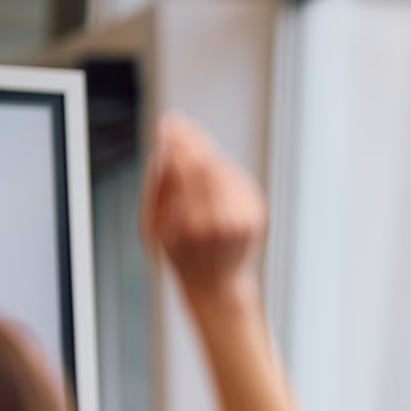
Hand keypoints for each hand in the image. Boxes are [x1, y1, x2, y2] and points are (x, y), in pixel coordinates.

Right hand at [140, 113, 266, 303]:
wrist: (218, 286)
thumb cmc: (180, 257)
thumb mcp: (154, 227)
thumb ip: (159, 187)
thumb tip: (164, 149)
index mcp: (193, 225)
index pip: (186, 169)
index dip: (177, 142)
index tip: (167, 125)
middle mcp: (222, 220)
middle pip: (208, 163)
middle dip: (191, 140)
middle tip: (178, 124)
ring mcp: (244, 218)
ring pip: (224, 168)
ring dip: (205, 151)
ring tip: (190, 144)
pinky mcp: (257, 214)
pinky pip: (238, 180)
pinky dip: (221, 169)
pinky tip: (208, 167)